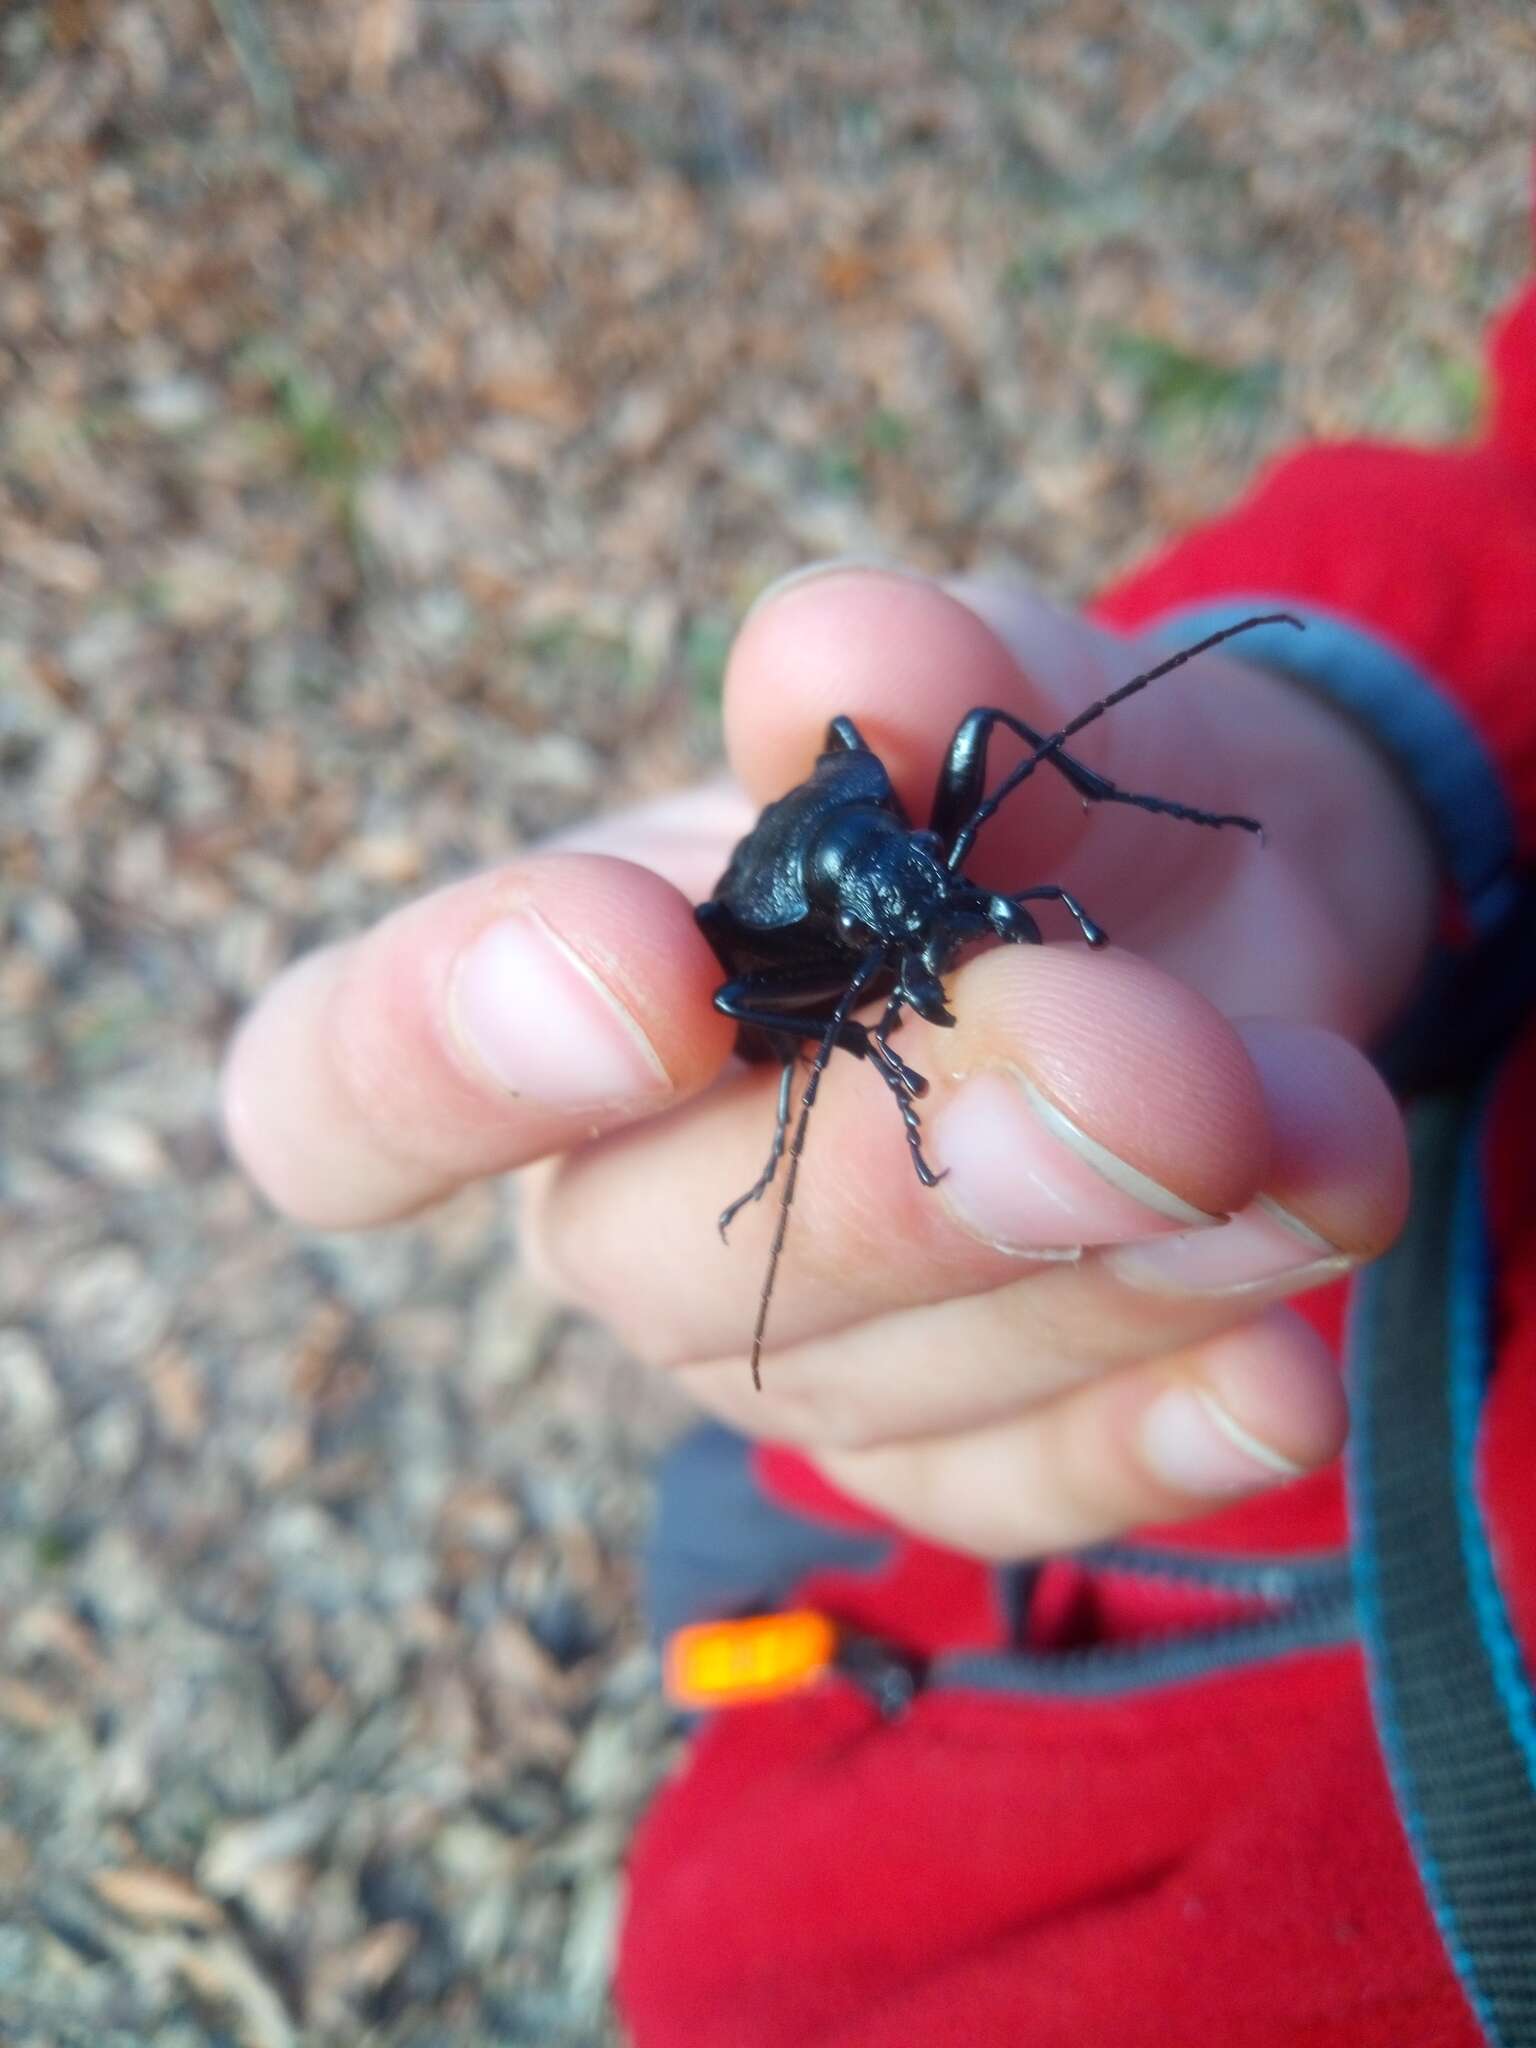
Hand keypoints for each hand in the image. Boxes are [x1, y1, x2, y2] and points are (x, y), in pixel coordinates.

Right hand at [222, 566, 1431, 1557]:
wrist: (1218, 918)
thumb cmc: (1023, 793)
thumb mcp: (992, 680)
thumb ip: (917, 664)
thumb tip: (845, 668)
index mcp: (553, 993)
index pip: (344, 1086)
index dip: (433, 1054)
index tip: (639, 968)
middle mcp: (630, 1200)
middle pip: (643, 1262)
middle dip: (889, 1177)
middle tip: (1133, 1062)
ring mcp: (796, 1344)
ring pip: (876, 1385)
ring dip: (1108, 1264)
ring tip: (1307, 1125)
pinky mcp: (957, 1448)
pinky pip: (1020, 1494)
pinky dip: (1159, 1435)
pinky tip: (1280, 1369)